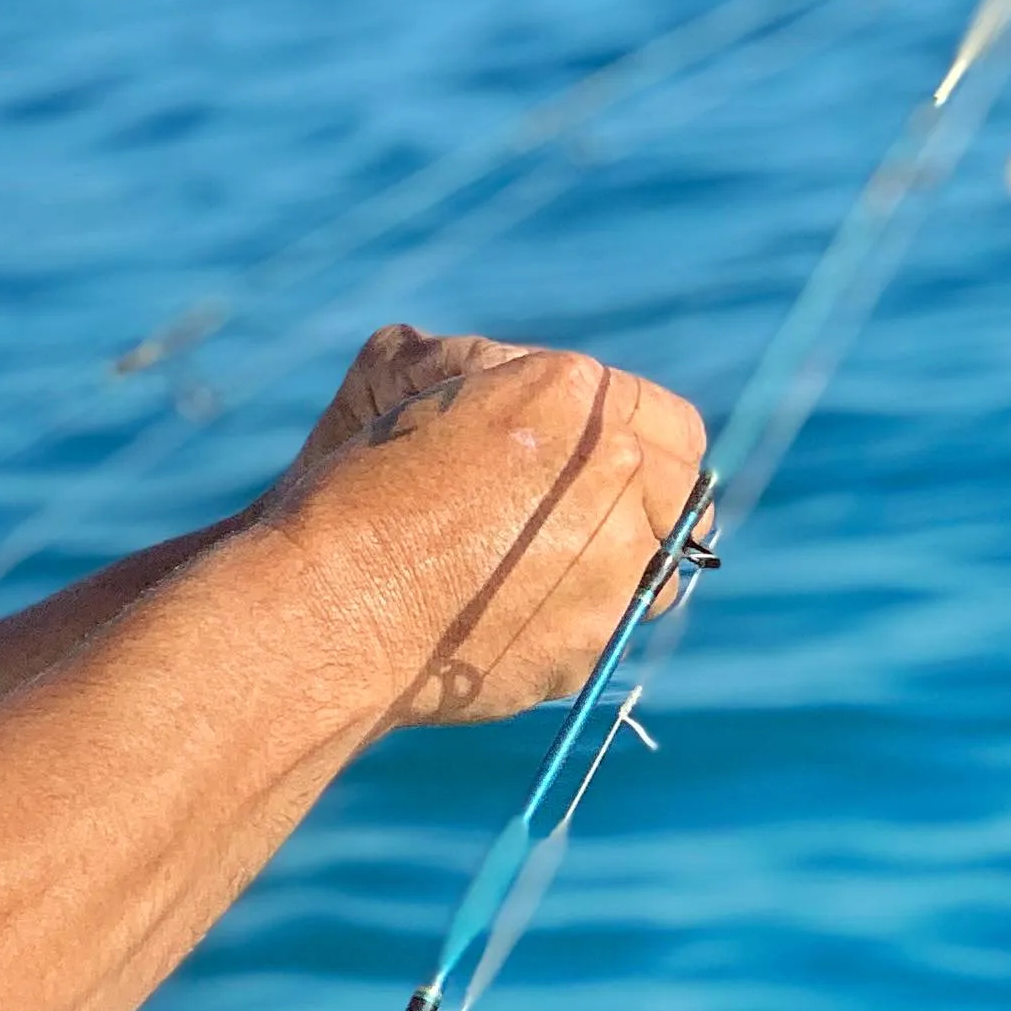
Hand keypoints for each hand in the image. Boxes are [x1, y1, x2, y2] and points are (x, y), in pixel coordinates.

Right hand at [286, 325, 706, 725]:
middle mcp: (616, 472)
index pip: (672, 425)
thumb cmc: (353, 494)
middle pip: (681, 497)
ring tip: (540, 585)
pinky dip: (572, 634)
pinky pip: (608, 636)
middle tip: (589, 530)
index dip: (645, 450)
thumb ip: (472, 368)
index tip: (619, 476)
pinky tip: (510, 627)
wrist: (329, 604)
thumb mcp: (401, 385)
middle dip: (644, 512)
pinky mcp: (595, 641)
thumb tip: (494, 376)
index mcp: (575, 397)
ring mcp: (616, 563)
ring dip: (617, 577)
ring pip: (658, 574)